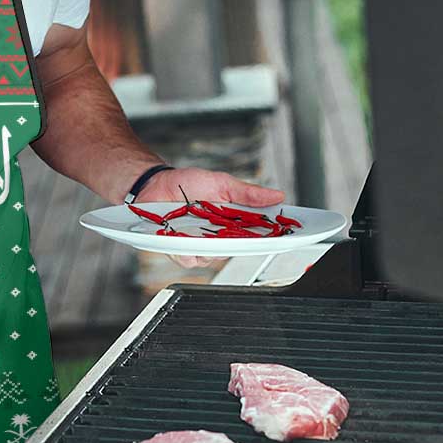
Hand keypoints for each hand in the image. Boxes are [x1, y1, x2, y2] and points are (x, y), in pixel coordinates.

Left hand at [138, 167, 285, 269]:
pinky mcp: (179, 250)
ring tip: (204, 230)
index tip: (286, 235)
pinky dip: (187, 250)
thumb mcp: (221, 183)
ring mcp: (199, 245)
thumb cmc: (187, 184)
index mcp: (232, 222)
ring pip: (213, 258)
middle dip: (242, 244)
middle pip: (238, 250)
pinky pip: (188, 258)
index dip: (273, 237)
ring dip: (210, 246)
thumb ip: (247, 193)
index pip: (258, 234)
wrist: (155, 184)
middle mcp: (218, 237)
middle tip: (241, 233)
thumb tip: (277, 195)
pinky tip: (184, 239)